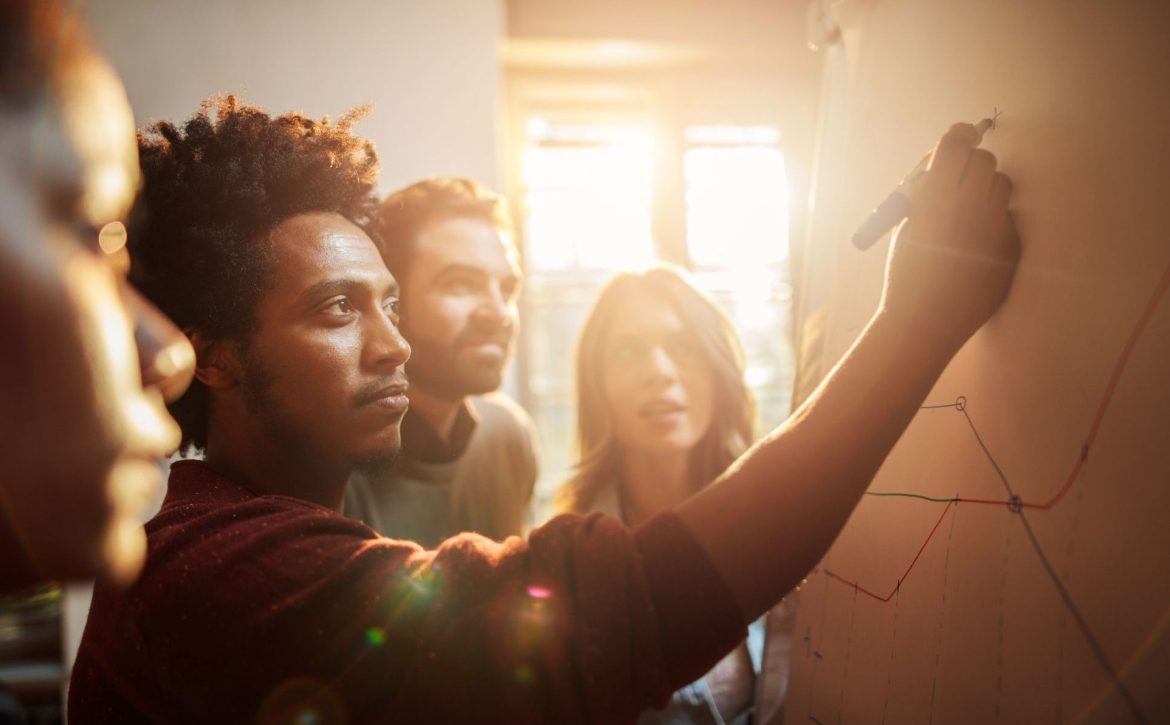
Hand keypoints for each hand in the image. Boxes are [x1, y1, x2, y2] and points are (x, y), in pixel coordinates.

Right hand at [879, 123, 1020, 350]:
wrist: (926, 320)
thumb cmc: (906, 272)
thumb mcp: (906, 223)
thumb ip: (925, 190)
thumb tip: (945, 162)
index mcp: (935, 197)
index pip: (956, 142)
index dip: (957, 137)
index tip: (957, 139)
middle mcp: (970, 204)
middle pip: (984, 158)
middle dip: (970, 164)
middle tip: (957, 181)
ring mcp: (997, 225)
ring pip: (1002, 184)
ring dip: (986, 190)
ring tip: (967, 216)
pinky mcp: (1013, 244)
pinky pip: (1007, 218)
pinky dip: (993, 224)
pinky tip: (975, 248)